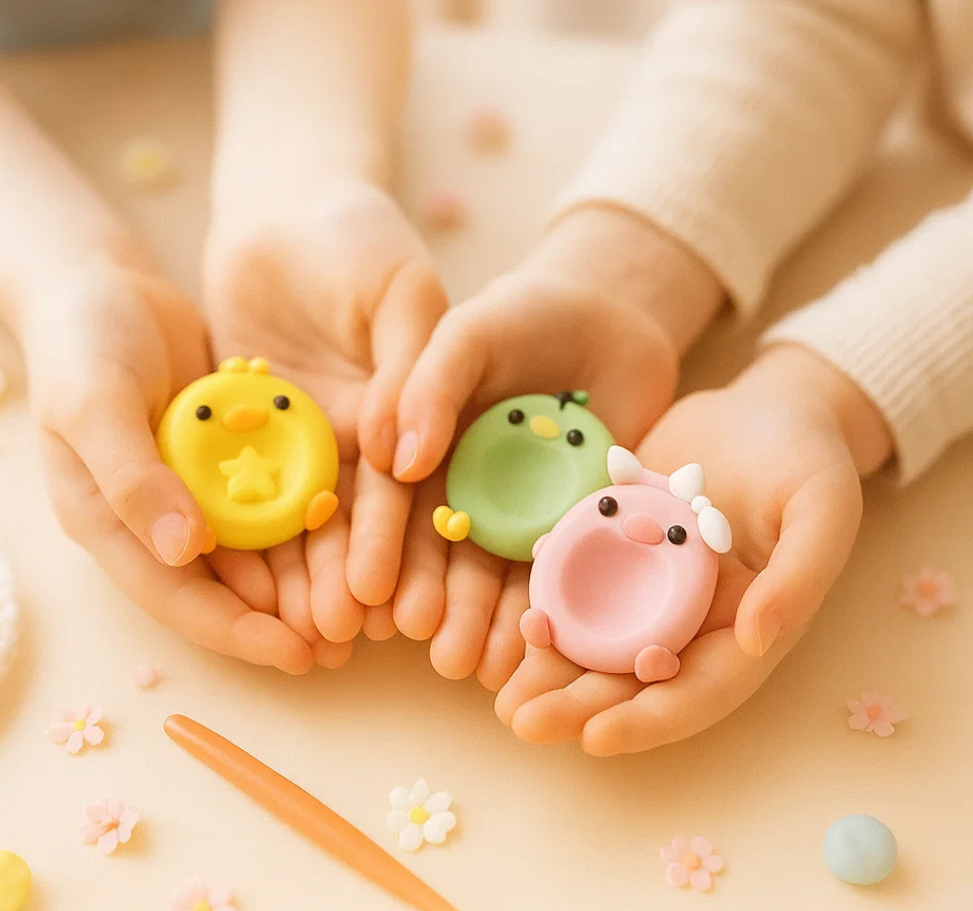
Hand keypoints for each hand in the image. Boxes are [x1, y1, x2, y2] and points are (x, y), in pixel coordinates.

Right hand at [23, 255, 314, 674]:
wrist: (100, 282)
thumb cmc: (80, 344)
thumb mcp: (94, 407)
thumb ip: (133, 479)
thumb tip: (183, 552)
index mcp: (108, 521)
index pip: (174, 596)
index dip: (233, 630)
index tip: (295, 654)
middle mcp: (152, 515)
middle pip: (221, 584)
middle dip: (279, 618)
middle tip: (346, 642)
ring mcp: (190, 483)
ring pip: (253, 545)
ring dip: (300, 575)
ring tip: (361, 602)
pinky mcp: (223, 451)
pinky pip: (269, 492)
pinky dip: (303, 511)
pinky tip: (353, 525)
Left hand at [203, 177, 447, 659]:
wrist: (283, 204)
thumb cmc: (358, 237)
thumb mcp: (402, 293)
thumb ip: (414, 372)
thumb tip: (404, 463)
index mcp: (421, 411)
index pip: (428, 496)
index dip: (427, 556)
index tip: (420, 614)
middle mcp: (372, 437)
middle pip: (374, 524)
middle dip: (370, 583)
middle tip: (356, 639)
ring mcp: (314, 439)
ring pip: (314, 520)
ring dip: (314, 578)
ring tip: (307, 636)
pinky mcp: (260, 432)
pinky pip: (255, 491)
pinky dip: (256, 538)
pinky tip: (248, 589)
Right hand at [387, 206, 721, 689]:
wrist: (613, 314)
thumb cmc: (524, 314)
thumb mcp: (468, 333)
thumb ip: (427, 386)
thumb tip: (394, 460)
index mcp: (420, 445)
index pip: (389, 503)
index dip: (374, 547)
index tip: (363, 594)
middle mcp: (460, 488)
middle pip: (437, 552)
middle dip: (429, 599)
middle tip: (424, 643)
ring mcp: (516, 512)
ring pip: (491, 576)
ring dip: (478, 621)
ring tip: (472, 663)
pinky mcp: (571, 526)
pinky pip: (556, 575)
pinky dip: (542, 613)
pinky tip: (531, 650)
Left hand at [495, 344, 892, 753]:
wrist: (769, 403)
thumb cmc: (809, 456)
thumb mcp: (823, 506)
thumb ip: (799, 575)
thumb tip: (759, 641)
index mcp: (748, 623)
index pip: (699, 690)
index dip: (650, 719)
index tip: (594, 739)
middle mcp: (696, 615)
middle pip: (635, 677)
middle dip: (580, 707)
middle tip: (520, 723)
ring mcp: (653, 580)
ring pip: (598, 638)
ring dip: (552, 668)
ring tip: (500, 694)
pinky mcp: (620, 539)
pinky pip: (578, 579)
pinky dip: (546, 600)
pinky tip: (506, 615)